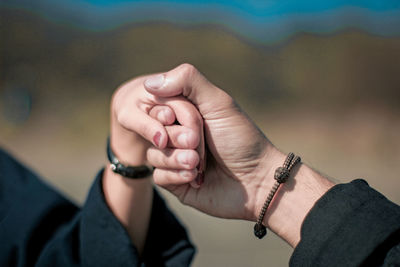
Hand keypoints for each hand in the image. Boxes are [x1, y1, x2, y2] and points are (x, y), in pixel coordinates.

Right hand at [144, 64, 333, 246]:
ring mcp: (176, 158)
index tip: (187, 120)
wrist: (255, 182)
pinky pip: (158, 176)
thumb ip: (188, 81)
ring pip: (152, 154)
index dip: (168, 113)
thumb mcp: (219, 103)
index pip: (159, 104)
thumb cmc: (240, 139)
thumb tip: (149, 83)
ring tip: (197, 163)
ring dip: (177, 158)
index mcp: (188, 112)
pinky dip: (176, 175)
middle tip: (196, 142)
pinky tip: (196, 178)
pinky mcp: (175, 181)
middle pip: (155, 130)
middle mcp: (180, 133)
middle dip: (176, 137)